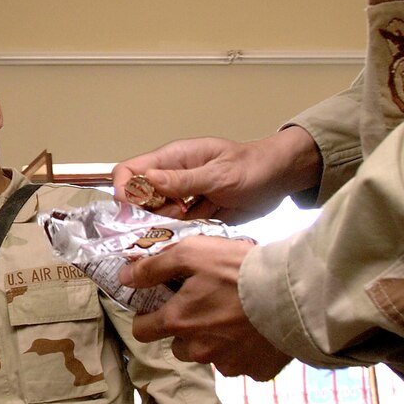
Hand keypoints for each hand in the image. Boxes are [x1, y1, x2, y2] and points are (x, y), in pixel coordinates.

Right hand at [113, 130, 320, 223]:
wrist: (280, 178)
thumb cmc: (253, 166)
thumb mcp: (219, 174)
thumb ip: (183, 179)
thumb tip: (147, 178)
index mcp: (174, 159)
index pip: (131, 170)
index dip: (123, 189)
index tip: (128, 212)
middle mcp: (173, 178)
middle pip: (140, 199)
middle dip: (140, 217)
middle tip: (153, 233)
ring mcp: (184, 198)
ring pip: (157, 217)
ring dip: (160, 230)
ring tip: (171, 241)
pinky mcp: (196, 215)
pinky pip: (178, 228)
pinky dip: (177, 237)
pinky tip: (183, 244)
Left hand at [126, 236, 291, 380]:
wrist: (292, 291)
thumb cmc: (239, 269)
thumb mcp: (191, 253)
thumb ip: (154, 267)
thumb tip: (124, 277)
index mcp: (178, 322)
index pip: (142, 331)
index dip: (148, 317)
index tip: (161, 305)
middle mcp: (198, 349)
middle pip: (178, 345)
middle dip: (186, 329)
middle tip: (206, 305)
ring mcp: (228, 364)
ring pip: (210, 356)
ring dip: (215, 341)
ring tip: (235, 316)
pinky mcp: (256, 371)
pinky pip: (242, 364)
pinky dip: (245, 351)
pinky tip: (256, 330)